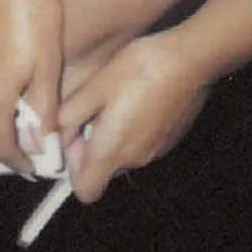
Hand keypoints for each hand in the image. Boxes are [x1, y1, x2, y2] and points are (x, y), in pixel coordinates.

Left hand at [56, 31, 211, 204]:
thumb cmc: (140, 70)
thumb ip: (69, 115)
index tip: (76, 140)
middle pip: (104, 171)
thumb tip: (60, 130)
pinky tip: (140, 99)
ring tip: (119, 100)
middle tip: (95, 111)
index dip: (74, 171)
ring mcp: (156, 151)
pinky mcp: (170, 139)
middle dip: (94, 147)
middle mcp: (135, 159)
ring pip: (124, 155)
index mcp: (111, 150)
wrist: (191, 60)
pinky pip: (143, 144)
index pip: (85, 191)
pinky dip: (136, 130)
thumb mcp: (95, 86)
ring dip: (116, 137)